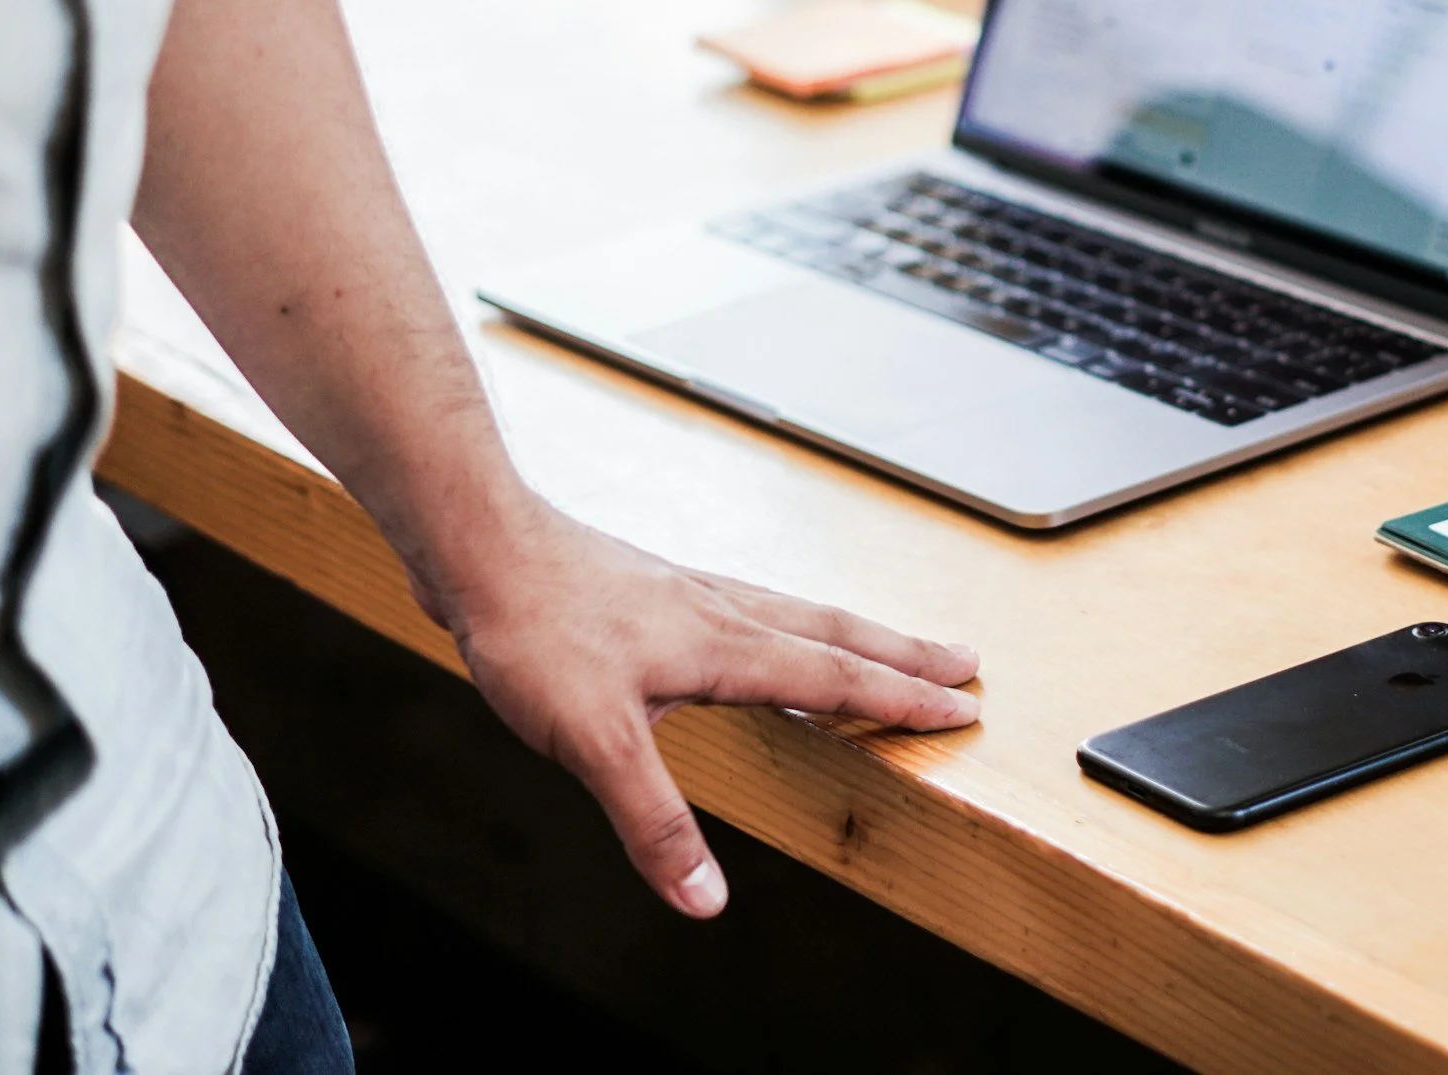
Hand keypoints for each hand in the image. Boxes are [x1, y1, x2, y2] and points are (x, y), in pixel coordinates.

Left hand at [421, 493, 980, 917]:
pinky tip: (766, 630)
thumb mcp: (595, 743)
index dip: (902, 699)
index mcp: (725, 646)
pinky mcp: (656, 590)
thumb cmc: (535, 629)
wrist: (482, 547)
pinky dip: (791, 620)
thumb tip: (705, 900)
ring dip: (857, 633)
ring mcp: (690, 594)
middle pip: (838, 633)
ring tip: (892, 644)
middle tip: (966, 662)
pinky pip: (753, 604)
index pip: (835, 680)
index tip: (963, 709)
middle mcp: (721, 611)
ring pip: (798, 612)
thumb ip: (655, 821)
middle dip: (906, 654)